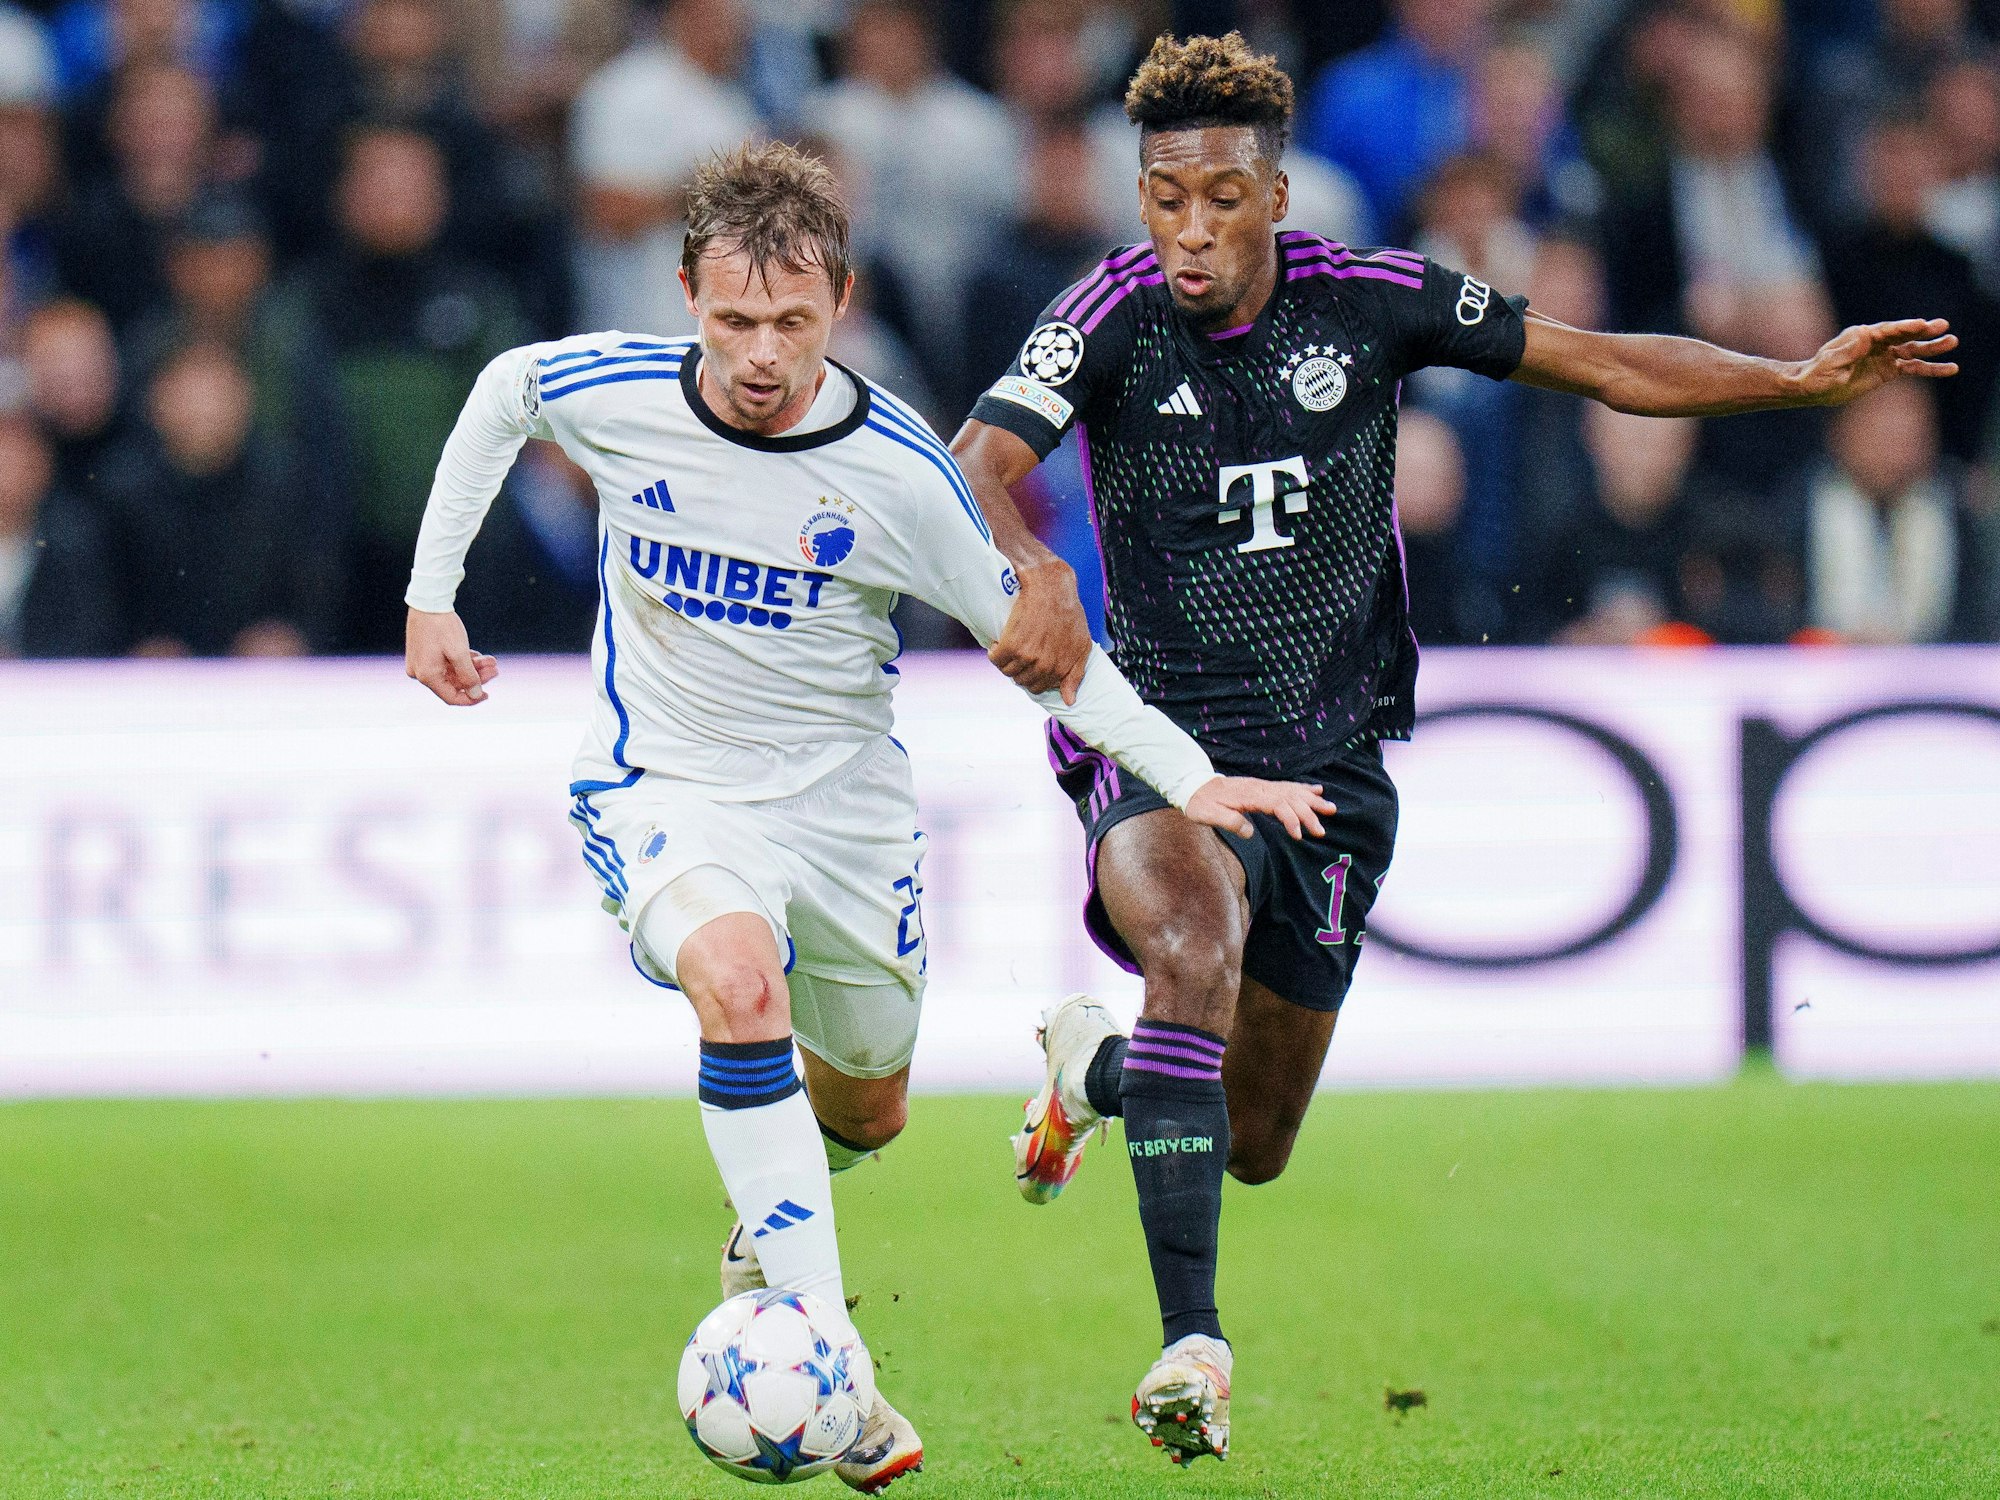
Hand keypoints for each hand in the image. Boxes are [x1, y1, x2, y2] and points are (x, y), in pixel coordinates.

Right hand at [406, 607, 497, 705]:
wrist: (428, 601)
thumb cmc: (442, 626)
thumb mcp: (459, 653)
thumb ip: (468, 676)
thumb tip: (476, 695)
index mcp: (426, 675)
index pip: (451, 697)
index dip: (471, 698)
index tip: (488, 695)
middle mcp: (420, 672)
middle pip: (453, 683)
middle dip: (477, 677)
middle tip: (495, 669)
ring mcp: (421, 663)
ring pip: (452, 672)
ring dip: (473, 667)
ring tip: (492, 660)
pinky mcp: (424, 653)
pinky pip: (446, 663)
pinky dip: (463, 661)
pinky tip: (479, 656)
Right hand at [988, 557, 1091, 704]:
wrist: (1050, 587)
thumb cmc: (1068, 613)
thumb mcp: (1081, 645)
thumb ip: (1076, 674)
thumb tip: (1068, 701)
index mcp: (1060, 668)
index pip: (1038, 687)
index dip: (1032, 676)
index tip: (1029, 663)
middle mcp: (1044, 666)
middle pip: (1021, 681)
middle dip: (1018, 670)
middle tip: (1018, 652)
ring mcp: (1027, 657)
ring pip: (1007, 672)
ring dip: (1005, 662)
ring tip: (1009, 646)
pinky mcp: (1011, 644)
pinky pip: (996, 659)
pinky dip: (994, 652)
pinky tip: (999, 641)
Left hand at [1184, 777, 1336, 839]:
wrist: (1193, 785)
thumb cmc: (1199, 802)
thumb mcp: (1207, 814)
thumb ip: (1228, 821)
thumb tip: (1249, 832)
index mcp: (1249, 795)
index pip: (1277, 805)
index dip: (1291, 819)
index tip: (1298, 836)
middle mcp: (1259, 788)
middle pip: (1290, 799)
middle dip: (1308, 814)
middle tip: (1321, 831)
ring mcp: (1262, 786)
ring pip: (1292, 791)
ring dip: (1312, 801)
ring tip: (1331, 808)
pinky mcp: (1262, 787)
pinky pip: (1287, 787)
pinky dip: (1303, 789)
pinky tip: (1316, 790)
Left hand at [1796, 318, 1958, 405]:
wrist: (1813, 387)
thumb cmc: (1817, 375)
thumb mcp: (1829, 364)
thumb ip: (1847, 351)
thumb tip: (1863, 334)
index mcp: (1861, 336)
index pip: (1887, 330)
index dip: (1904, 327)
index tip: (1922, 324)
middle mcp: (1876, 343)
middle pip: (1904, 335)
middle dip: (1923, 331)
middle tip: (1943, 326)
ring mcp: (1884, 355)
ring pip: (1912, 350)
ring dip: (1932, 347)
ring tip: (1952, 342)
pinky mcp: (1888, 370)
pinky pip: (1912, 368)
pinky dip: (1929, 368)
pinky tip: (1949, 368)